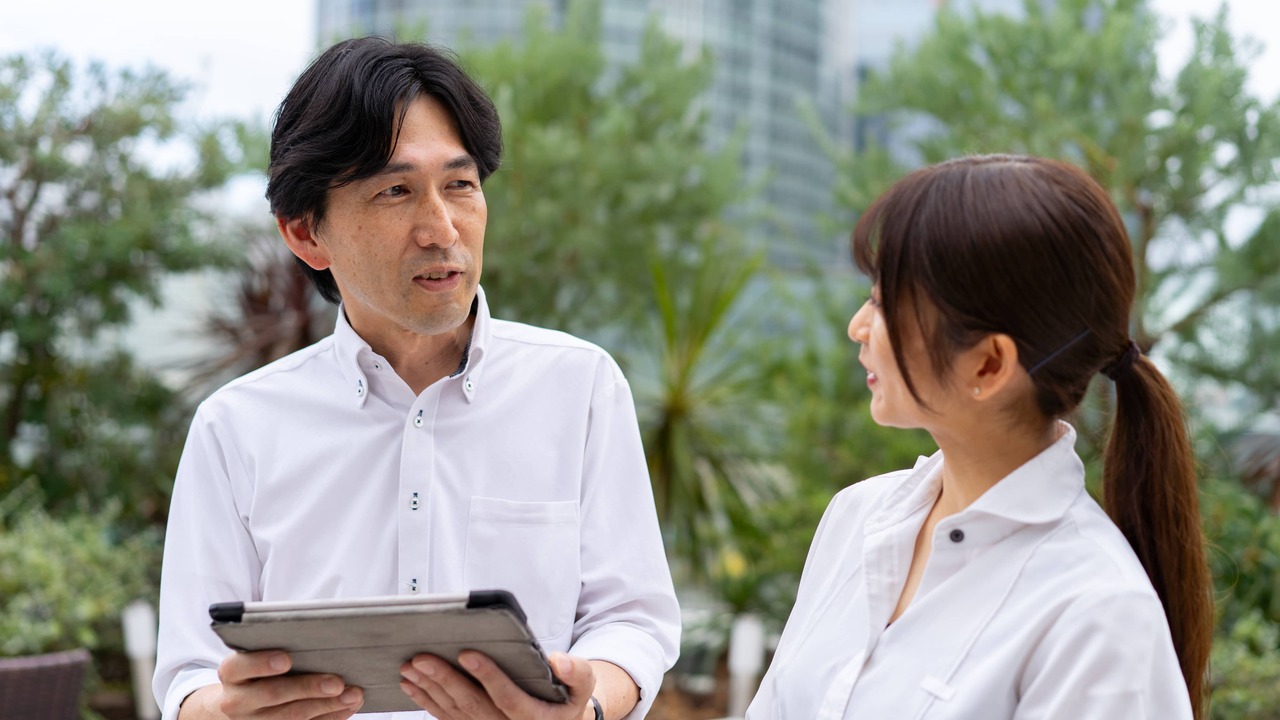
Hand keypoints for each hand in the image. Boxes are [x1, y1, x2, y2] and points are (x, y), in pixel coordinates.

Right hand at [180, 650, 363, 719]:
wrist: (240, 703)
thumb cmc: (258, 668)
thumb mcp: (257, 654)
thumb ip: (279, 644)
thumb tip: (322, 635)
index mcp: (231, 673)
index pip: (239, 666)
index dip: (261, 663)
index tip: (286, 659)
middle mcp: (237, 701)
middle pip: (273, 694)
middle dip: (308, 688)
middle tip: (337, 682)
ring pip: (291, 716)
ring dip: (327, 705)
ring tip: (353, 694)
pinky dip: (329, 716)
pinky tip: (347, 707)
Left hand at [399, 651, 594, 719]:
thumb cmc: (567, 698)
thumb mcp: (582, 685)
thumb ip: (577, 673)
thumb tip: (558, 661)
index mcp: (534, 718)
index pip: (508, 698)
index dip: (487, 676)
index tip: (467, 654)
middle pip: (472, 705)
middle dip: (444, 680)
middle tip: (422, 658)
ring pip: (454, 712)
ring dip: (429, 690)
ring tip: (410, 667)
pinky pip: (447, 718)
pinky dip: (427, 702)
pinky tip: (411, 685)